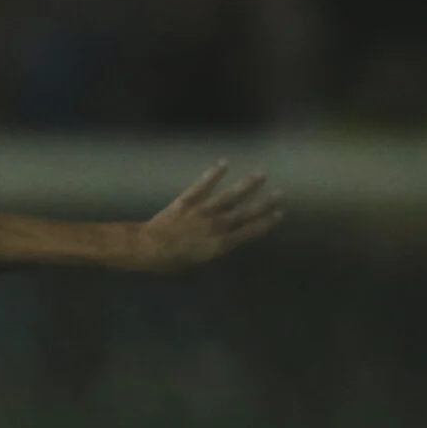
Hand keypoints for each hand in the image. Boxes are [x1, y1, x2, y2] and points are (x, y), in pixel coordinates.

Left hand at [131, 162, 282, 270]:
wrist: (146, 249)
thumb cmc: (167, 262)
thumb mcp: (193, 264)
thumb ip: (210, 251)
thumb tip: (223, 243)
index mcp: (217, 245)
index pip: (247, 233)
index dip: (264, 224)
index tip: (279, 214)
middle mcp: (214, 227)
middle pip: (244, 214)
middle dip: (263, 204)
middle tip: (280, 193)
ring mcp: (201, 212)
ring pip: (228, 197)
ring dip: (246, 185)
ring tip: (261, 174)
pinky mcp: (186, 202)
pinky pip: (201, 186)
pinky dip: (213, 174)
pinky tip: (224, 163)